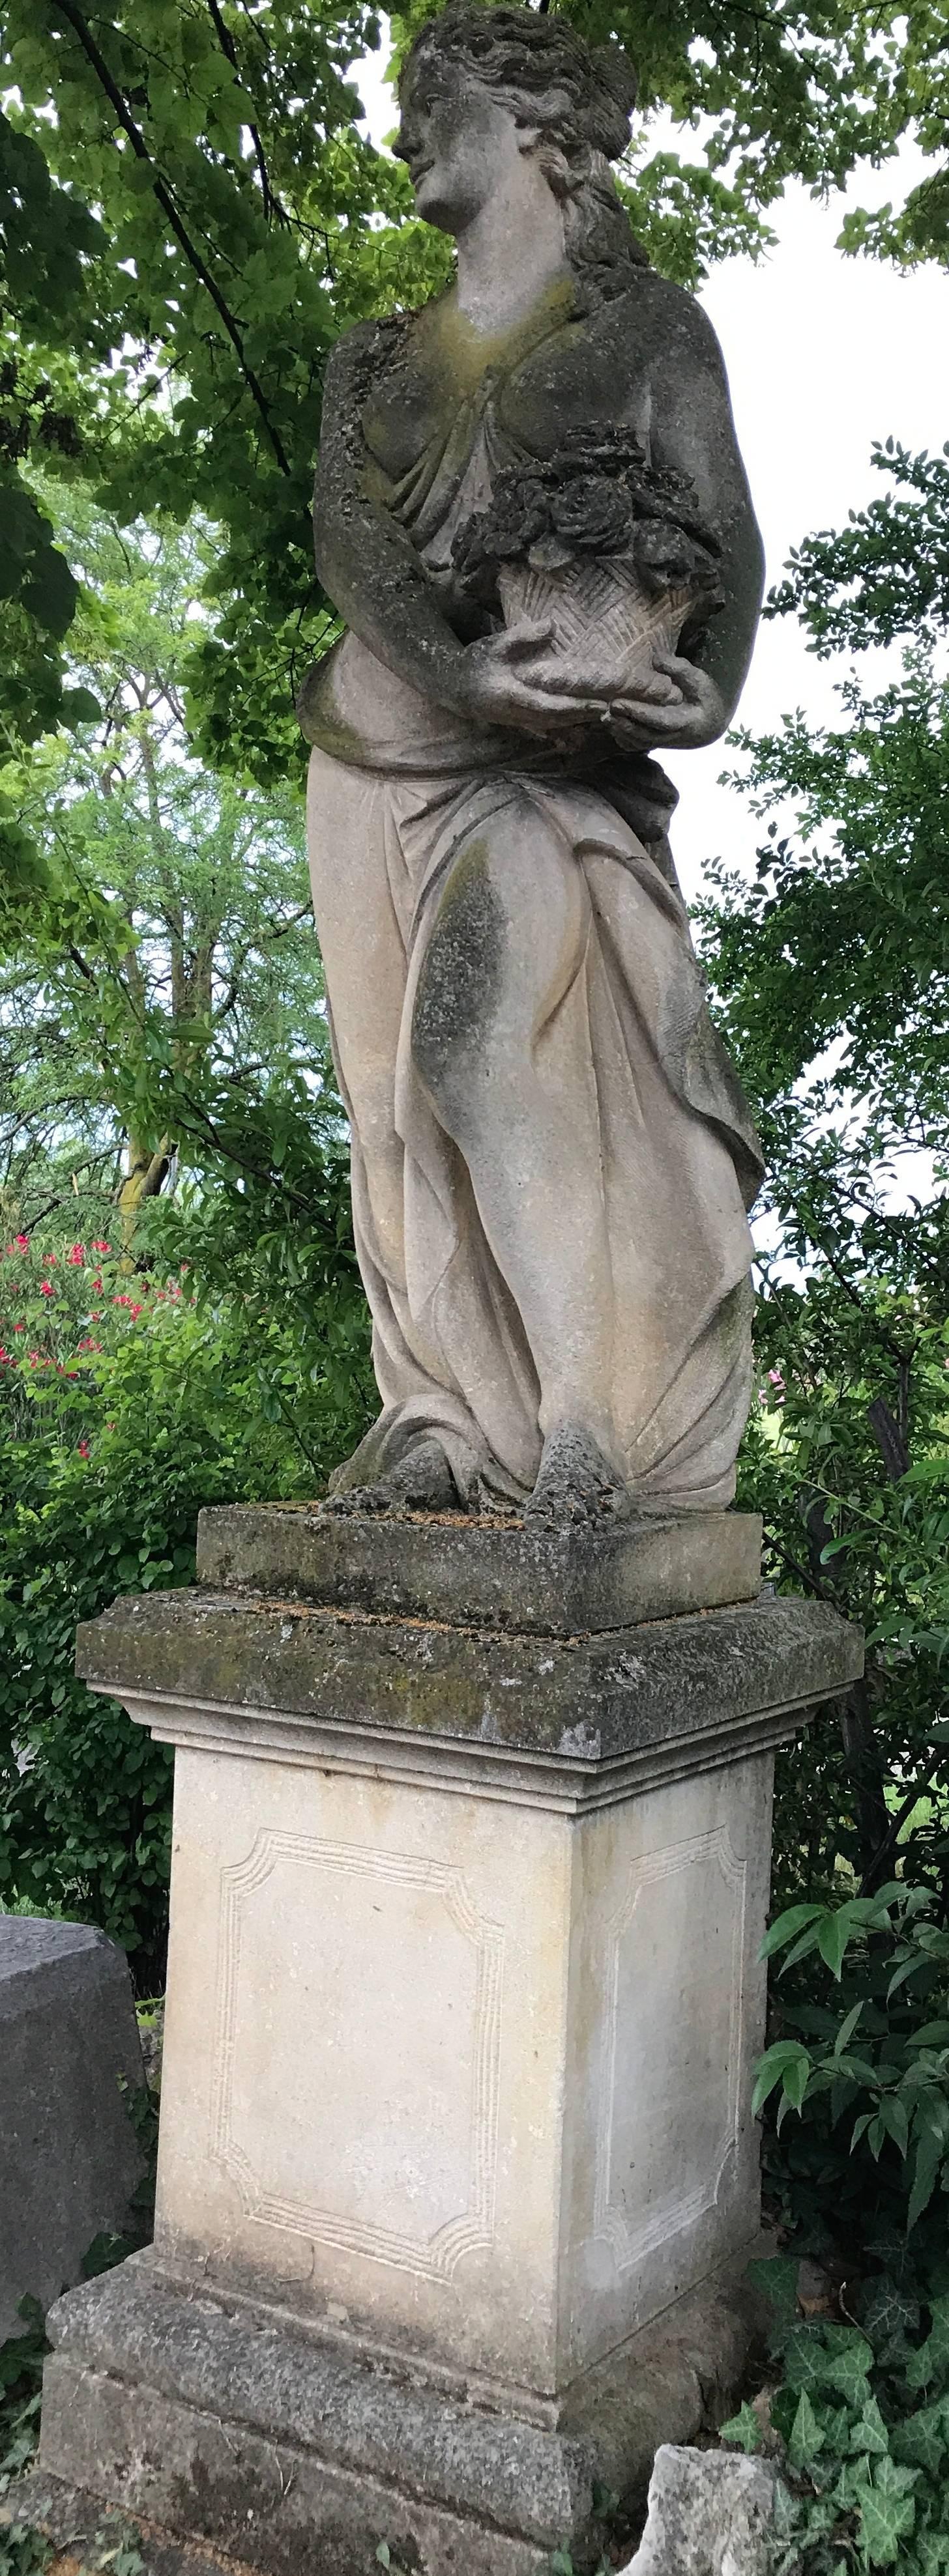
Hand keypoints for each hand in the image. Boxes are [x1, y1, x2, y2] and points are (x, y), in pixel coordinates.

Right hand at [458, 626, 603, 737]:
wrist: (453, 687)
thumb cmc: (476, 662)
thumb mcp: (496, 644)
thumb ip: (523, 636)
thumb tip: (552, 625)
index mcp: (513, 694)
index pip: (551, 704)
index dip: (575, 706)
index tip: (599, 703)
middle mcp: (517, 713)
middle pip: (557, 719)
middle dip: (583, 716)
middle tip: (611, 710)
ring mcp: (518, 721)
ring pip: (552, 726)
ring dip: (577, 722)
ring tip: (602, 716)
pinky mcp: (518, 723)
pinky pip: (544, 729)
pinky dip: (563, 729)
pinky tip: (580, 728)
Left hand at [607, 653, 726, 751]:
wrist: (711, 724)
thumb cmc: (706, 698)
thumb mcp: (700, 680)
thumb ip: (679, 669)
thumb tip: (655, 657)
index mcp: (686, 721)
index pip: (659, 719)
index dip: (638, 712)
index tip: (618, 702)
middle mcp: (673, 737)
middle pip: (645, 735)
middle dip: (624, 723)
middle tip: (607, 709)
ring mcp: (664, 743)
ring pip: (639, 743)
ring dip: (621, 731)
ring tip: (605, 717)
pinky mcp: (657, 744)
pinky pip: (638, 746)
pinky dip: (624, 739)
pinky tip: (613, 726)